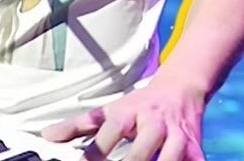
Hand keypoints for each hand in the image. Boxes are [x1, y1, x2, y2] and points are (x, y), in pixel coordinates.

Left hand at [41, 77, 205, 159]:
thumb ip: (78, 126)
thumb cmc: (139, 105)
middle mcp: (154, 125)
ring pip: (169, 159)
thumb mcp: (109, 111)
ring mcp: (177, 138)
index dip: (96, 151)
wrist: (181, 90)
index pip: (110, 131)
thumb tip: (47, 136)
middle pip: (141, 151)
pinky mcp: (196, 150)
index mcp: (129, 113)